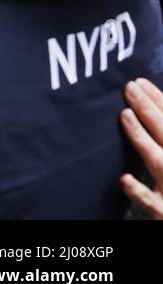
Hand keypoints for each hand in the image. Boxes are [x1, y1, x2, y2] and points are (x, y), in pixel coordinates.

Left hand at [121, 78, 162, 218]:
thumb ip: (162, 130)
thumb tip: (153, 105)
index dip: (159, 100)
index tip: (140, 82)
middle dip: (150, 110)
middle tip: (130, 88)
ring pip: (159, 162)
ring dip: (142, 139)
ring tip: (125, 115)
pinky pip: (150, 201)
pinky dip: (138, 190)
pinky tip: (124, 178)